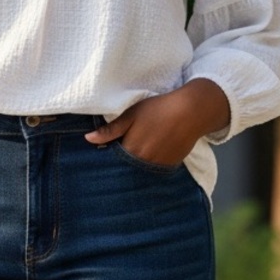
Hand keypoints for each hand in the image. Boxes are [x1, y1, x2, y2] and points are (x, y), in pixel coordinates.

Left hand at [84, 79, 229, 165]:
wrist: (190, 112)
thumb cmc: (158, 109)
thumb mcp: (131, 115)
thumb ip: (110, 130)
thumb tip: (88, 139)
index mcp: (131, 150)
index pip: (113, 160)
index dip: (109, 155)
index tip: (106, 150)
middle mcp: (143, 163)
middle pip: (126, 168)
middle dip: (121, 163)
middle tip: (122, 150)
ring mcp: (158, 166)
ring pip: (140, 170)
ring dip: (136, 164)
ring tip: (139, 149)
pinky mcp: (170, 166)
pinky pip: (154, 170)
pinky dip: (149, 164)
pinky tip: (152, 152)